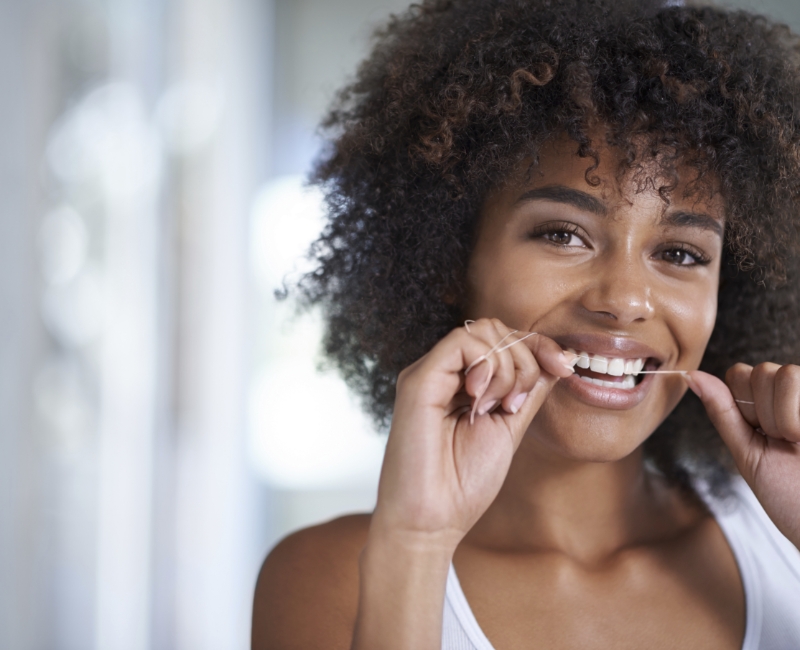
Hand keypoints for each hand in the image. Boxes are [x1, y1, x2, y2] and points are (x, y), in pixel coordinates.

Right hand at [371, 318, 573, 548]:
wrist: (431, 522)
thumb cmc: (463, 483)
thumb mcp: (510, 428)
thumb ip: (527, 391)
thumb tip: (556, 359)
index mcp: (462, 381)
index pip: (503, 338)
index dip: (539, 345)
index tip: (565, 367)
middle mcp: (442, 372)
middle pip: (495, 328)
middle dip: (526, 357)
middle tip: (517, 404)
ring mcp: (429, 373)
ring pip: (483, 330)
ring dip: (509, 367)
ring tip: (498, 407)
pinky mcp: (418, 380)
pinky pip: (462, 343)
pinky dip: (487, 366)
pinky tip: (481, 400)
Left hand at [686, 364, 799, 547]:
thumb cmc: (789, 494)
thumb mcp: (748, 453)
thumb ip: (722, 411)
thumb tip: (689, 375)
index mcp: (769, 405)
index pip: (739, 373)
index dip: (743, 405)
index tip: (760, 436)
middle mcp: (795, 395)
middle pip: (760, 371)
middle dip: (764, 414)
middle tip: (784, 443)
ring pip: (784, 373)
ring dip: (784, 417)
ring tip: (798, 441)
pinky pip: (798, 378)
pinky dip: (796, 416)